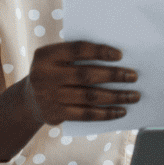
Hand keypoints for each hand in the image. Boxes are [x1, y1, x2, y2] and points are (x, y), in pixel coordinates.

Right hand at [0, 41, 138, 162]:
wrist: (29, 100)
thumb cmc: (53, 72)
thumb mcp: (55, 59)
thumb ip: (76, 56)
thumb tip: (116, 59)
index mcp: (46, 55)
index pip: (77, 50)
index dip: (100, 51)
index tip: (120, 55)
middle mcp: (45, 75)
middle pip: (86, 74)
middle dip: (113, 75)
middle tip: (133, 76)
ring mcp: (49, 97)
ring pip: (89, 97)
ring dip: (115, 96)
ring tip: (134, 95)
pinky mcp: (56, 115)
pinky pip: (86, 114)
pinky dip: (106, 113)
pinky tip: (121, 111)